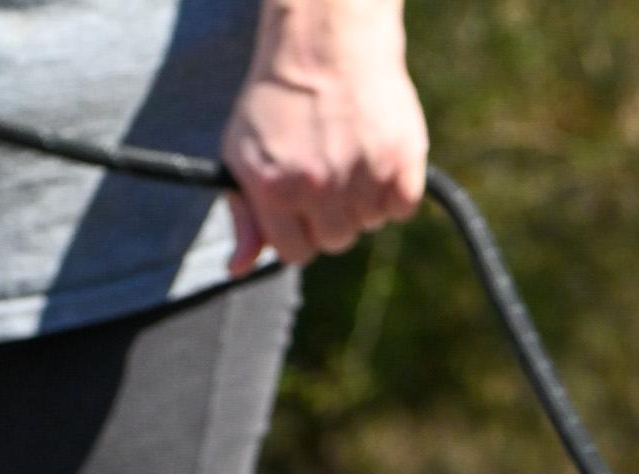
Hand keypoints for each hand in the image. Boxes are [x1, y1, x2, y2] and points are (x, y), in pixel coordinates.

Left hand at [220, 0, 426, 272]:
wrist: (326, 39)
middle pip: (335, 243)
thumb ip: (243, 214)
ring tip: (348, 152)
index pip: (295, 254)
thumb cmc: (278, 96)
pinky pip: (400, 209)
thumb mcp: (242, 151)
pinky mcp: (401, 167)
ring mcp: (361, 179)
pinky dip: (392, 189)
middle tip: (326, 167)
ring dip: (361, 200)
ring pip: (368, 226)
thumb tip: (237, 269)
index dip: (298, 229)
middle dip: (330, 215)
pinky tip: (374, 152)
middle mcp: (318, 189)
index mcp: (275, 190)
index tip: (301, 200)